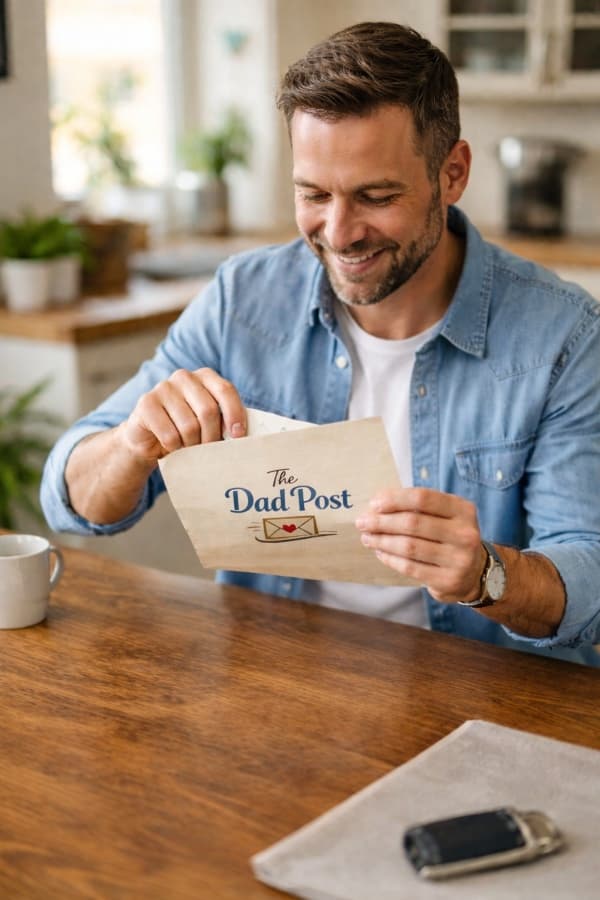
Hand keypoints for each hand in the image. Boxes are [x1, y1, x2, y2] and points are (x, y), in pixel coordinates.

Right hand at [120, 368, 245, 462]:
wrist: (149, 439)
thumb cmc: (186, 430)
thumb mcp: (209, 422)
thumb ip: (226, 420)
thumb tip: (244, 435)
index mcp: (205, 376)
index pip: (226, 390)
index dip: (235, 414)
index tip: (238, 436)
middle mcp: (184, 377)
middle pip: (208, 411)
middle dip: (212, 437)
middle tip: (209, 450)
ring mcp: (163, 388)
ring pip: (189, 426)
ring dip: (192, 445)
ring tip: (189, 447)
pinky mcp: (146, 403)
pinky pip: (170, 435)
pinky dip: (174, 448)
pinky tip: (172, 446)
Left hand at [355, 487, 486, 603]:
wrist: (476, 572)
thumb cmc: (450, 536)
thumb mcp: (445, 515)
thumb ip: (418, 506)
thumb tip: (378, 501)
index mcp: (463, 510)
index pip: (423, 498)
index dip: (395, 500)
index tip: (374, 504)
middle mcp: (465, 533)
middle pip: (413, 523)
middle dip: (382, 522)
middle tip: (362, 522)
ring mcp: (459, 559)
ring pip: (409, 547)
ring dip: (382, 541)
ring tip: (367, 537)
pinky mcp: (448, 580)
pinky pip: (410, 567)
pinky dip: (390, 559)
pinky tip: (380, 552)